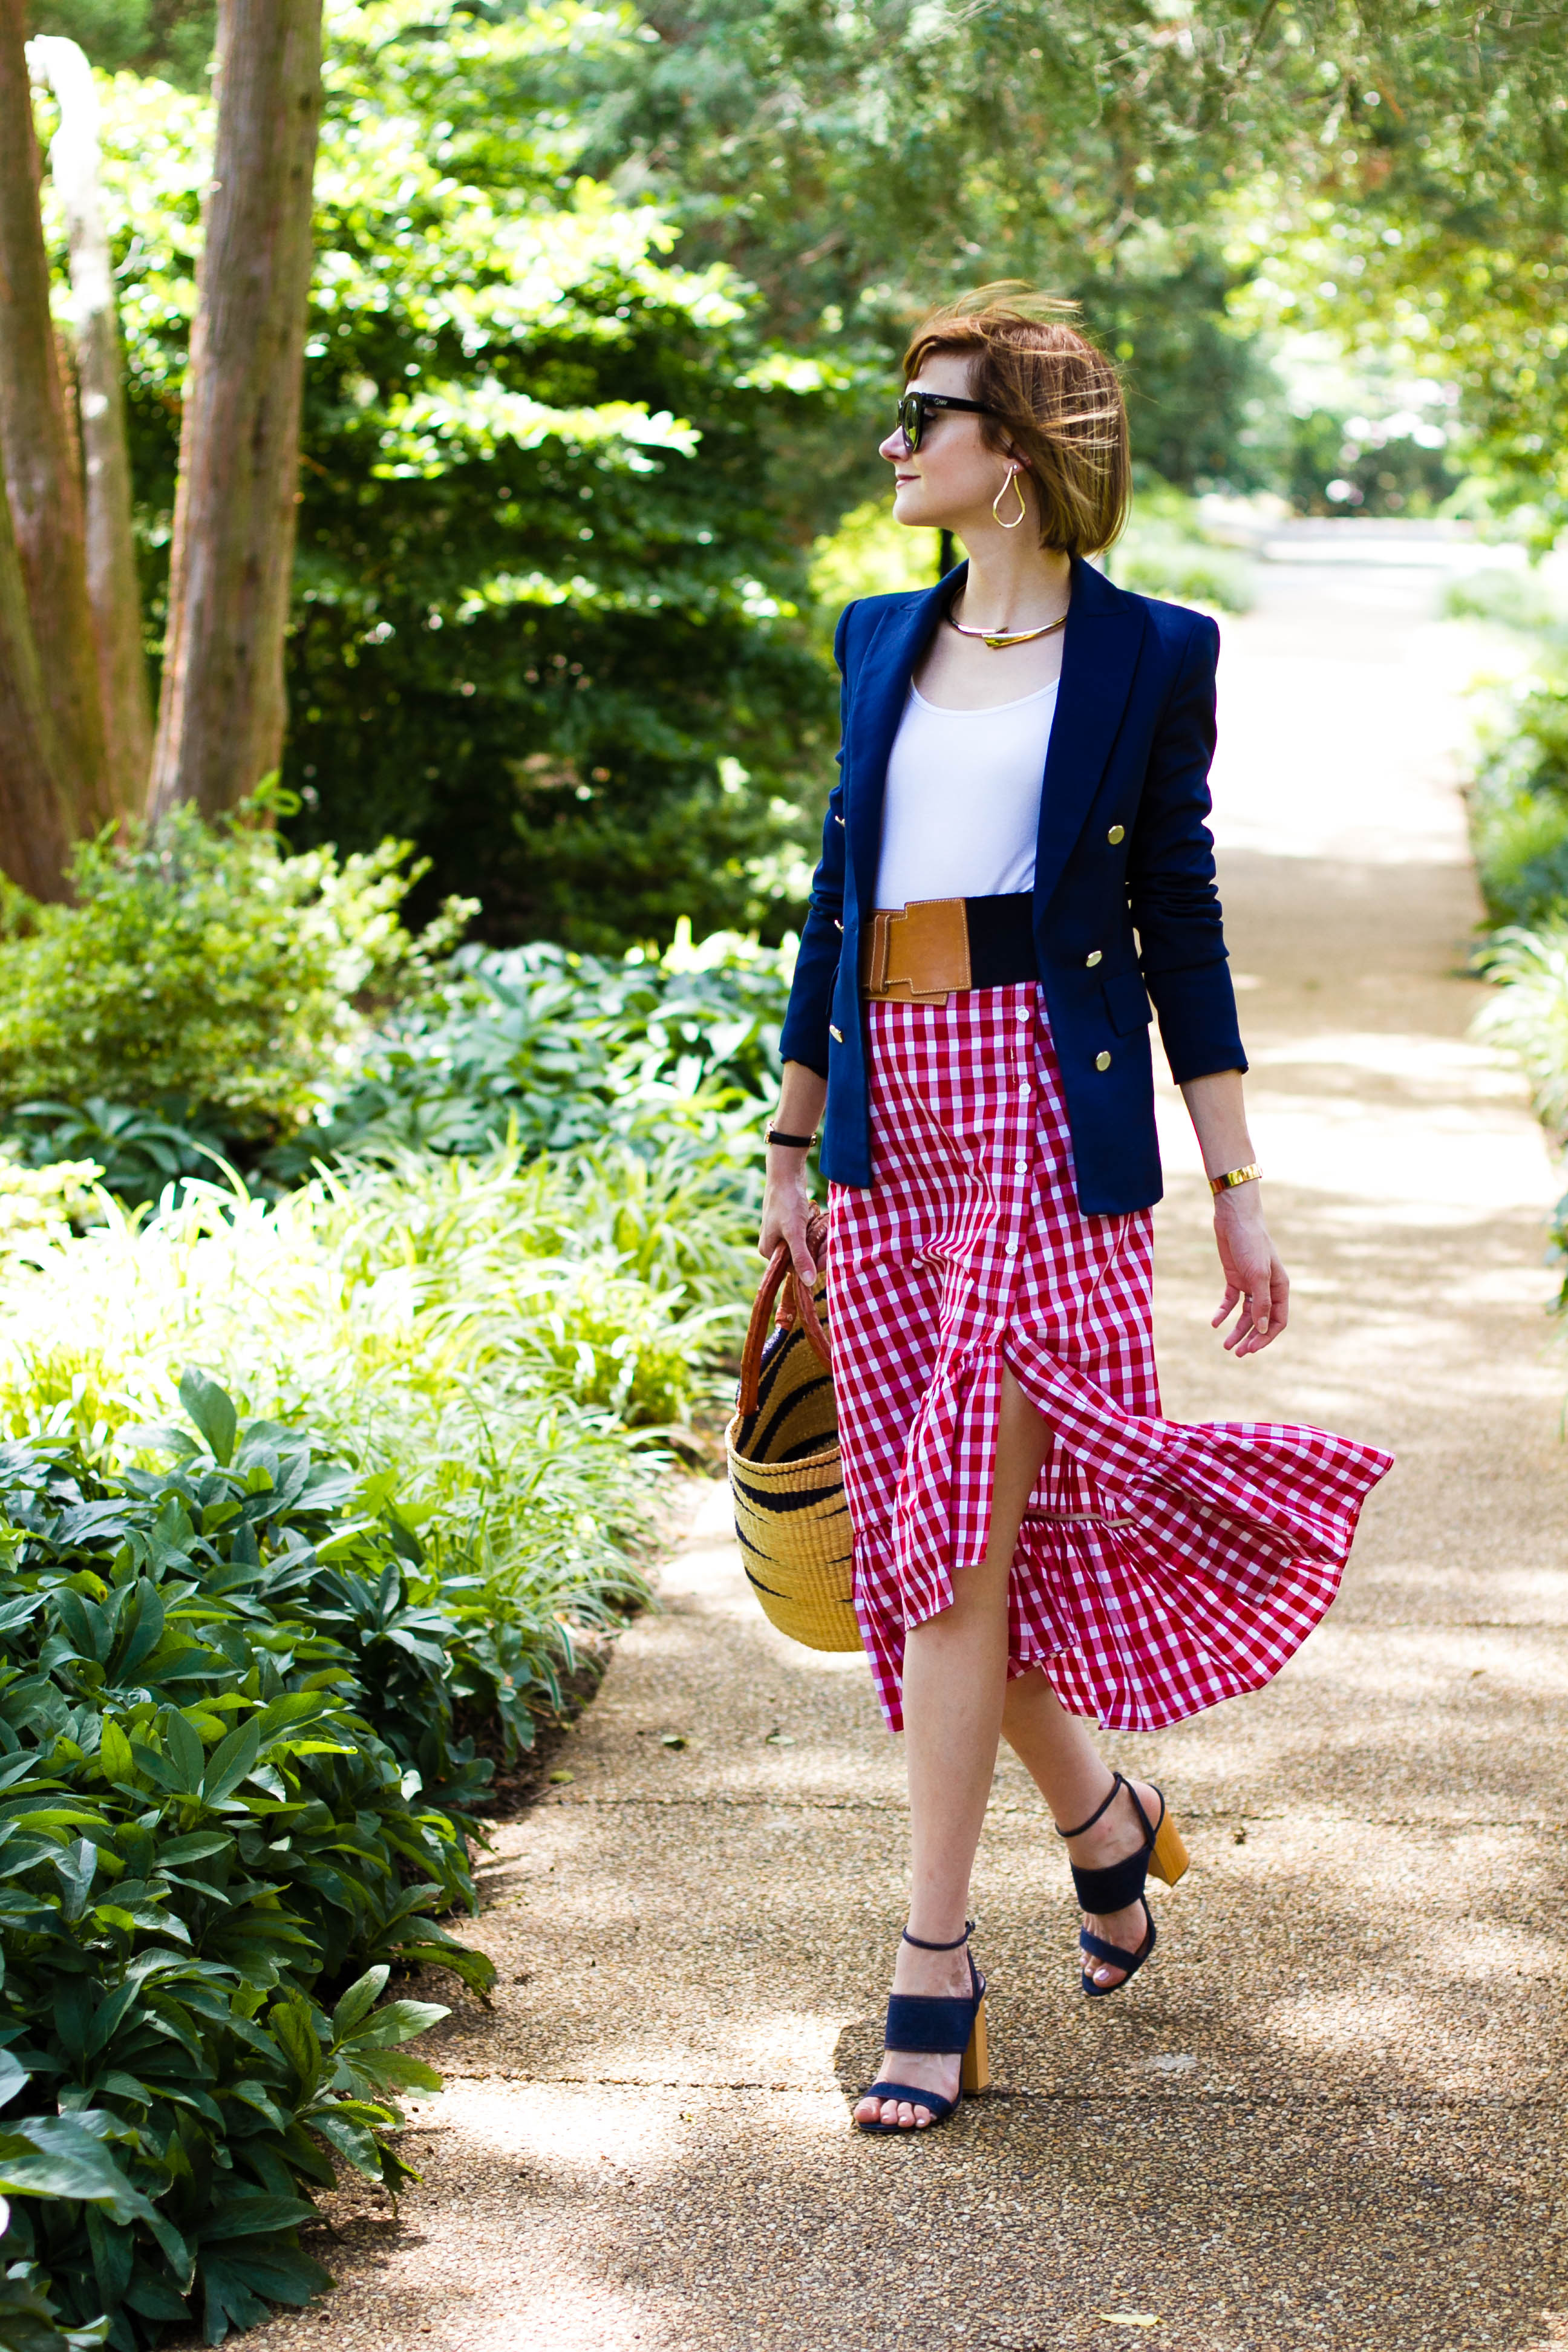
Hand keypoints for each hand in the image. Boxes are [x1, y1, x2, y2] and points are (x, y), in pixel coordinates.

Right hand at [759, 1163, 827, 1283]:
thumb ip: (801, 1257)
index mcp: (768, 1251)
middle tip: (830, 1242)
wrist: (786, 1173)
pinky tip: (822, 1225)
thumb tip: (809, 1283)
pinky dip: (815, 1232)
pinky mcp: (789, 1223)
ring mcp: (780, 1233)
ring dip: (818, 1241)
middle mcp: (772, 1244)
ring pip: (804, 1245)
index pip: (794, 1268)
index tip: (827, 1256)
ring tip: (827, 1232)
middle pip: (800, 1257)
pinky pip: (805, 1234)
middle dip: (816, 1251)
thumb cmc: (787, 1203)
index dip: (812, 1264)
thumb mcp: (795, 1232)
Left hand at [1210, 1186, 1287, 1355]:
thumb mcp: (1258, 1274)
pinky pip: (1230, 1301)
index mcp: (1279, 1288)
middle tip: (1237, 1353)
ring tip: (1225, 1345)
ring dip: (1237, 1330)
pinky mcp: (1234, 1277)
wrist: (1234, 1218)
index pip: (1278, 1320)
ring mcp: (1250, 1283)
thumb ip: (1261, 1302)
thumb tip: (1262, 1328)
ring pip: (1245, 1314)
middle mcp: (1267, 1288)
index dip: (1266, 1337)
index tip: (1251, 1349)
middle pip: (1261, 1320)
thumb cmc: (1251, 1243)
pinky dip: (1223, 1312)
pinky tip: (1214, 1322)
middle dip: (1251, 1338)